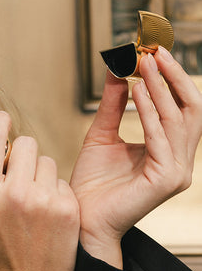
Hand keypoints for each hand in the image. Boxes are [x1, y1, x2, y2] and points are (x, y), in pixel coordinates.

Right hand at [0, 112, 79, 270]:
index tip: (2, 120)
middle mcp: (14, 194)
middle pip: (26, 143)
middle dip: (22, 154)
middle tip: (18, 173)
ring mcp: (44, 200)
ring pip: (46, 160)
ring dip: (39, 173)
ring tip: (33, 201)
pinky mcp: (67, 208)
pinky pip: (60, 180)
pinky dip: (54, 191)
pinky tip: (47, 214)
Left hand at [70, 46, 201, 266]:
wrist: (81, 219)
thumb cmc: (92, 185)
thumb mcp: (101, 135)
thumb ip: (113, 105)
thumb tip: (118, 69)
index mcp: (169, 150)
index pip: (182, 107)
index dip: (171, 77)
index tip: (152, 51)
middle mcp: (179, 160)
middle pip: (190, 108)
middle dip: (172, 76)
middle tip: (153, 51)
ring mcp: (176, 172)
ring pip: (178, 119)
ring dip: (160, 87)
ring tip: (143, 64)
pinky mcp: (166, 181)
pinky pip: (161, 138)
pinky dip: (150, 111)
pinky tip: (137, 91)